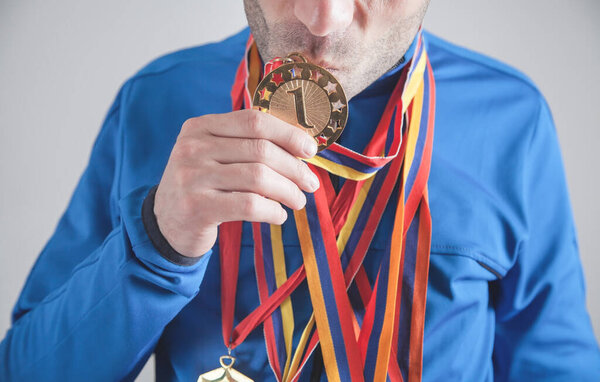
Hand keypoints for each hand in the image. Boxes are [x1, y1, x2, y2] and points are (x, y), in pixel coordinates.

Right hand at [153, 109, 319, 257]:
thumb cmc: (203, 186)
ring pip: (259, 177)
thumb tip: (302, 146)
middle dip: (295, 168)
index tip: (311, 149)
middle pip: (261, 150)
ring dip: (288, 191)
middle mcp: (192, 147)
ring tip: (298, 201)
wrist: (166, 224)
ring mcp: (191, 177)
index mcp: (200, 126)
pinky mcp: (197, 208)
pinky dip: (273, 211)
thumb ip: (246, 145)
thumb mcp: (214, 156)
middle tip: (311, 184)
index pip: (254, 121)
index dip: (288, 133)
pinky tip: (279, 215)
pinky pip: (250, 205)